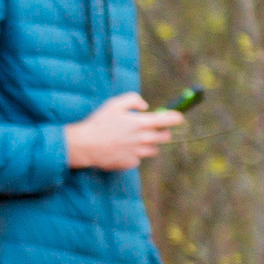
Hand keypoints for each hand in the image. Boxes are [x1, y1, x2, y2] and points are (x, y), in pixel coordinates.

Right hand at [63, 93, 181, 171]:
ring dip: (149, 144)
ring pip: (154, 149)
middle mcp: (144, 139)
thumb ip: (133, 100)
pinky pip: (139, 158)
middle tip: (152, 128)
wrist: (85, 145)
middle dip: (163, 132)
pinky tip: (121, 148)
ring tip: (133, 139)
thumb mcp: (114, 104)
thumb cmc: (99, 123)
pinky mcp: (131, 163)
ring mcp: (139, 153)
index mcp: (142, 123)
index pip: (169, 120)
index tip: (178, 117)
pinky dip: (134, 153)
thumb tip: (146, 106)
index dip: (176, 118)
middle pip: (166, 137)